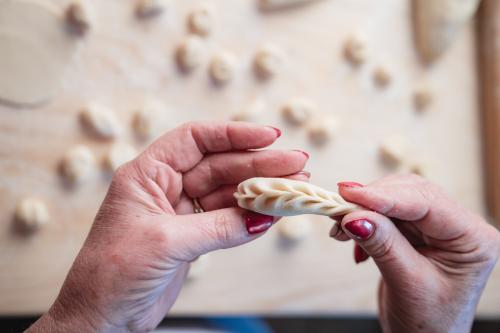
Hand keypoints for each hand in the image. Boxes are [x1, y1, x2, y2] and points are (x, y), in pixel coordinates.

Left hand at [28, 121, 308, 332]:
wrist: (101, 318)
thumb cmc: (112, 274)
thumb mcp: (166, 242)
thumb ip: (218, 227)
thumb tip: (262, 217)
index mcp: (147, 174)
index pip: (196, 140)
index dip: (234, 134)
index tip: (270, 136)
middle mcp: (166, 187)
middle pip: (221, 165)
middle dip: (259, 164)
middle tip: (297, 164)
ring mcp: (181, 211)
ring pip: (228, 192)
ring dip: (262, 190)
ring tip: (296, 188)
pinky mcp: (192, 235)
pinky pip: (228, 218)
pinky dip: (252, 216)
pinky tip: (275, 211)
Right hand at [332, 175, 499, 332]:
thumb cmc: (428, 324)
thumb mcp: (408, 284)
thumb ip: (384, 245)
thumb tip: (354, 216)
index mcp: (473, 239)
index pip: (427, 203)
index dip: (386, 196)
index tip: (351, 195)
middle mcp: (458, 227)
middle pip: (411, 194)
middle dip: (372, 200)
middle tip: (339, 209)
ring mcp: (437, 229)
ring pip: (395, 200)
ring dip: (364, 209)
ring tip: (340, 226)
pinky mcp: (417, 232)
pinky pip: (386, 214)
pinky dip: (365, 220)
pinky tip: (352, 237)